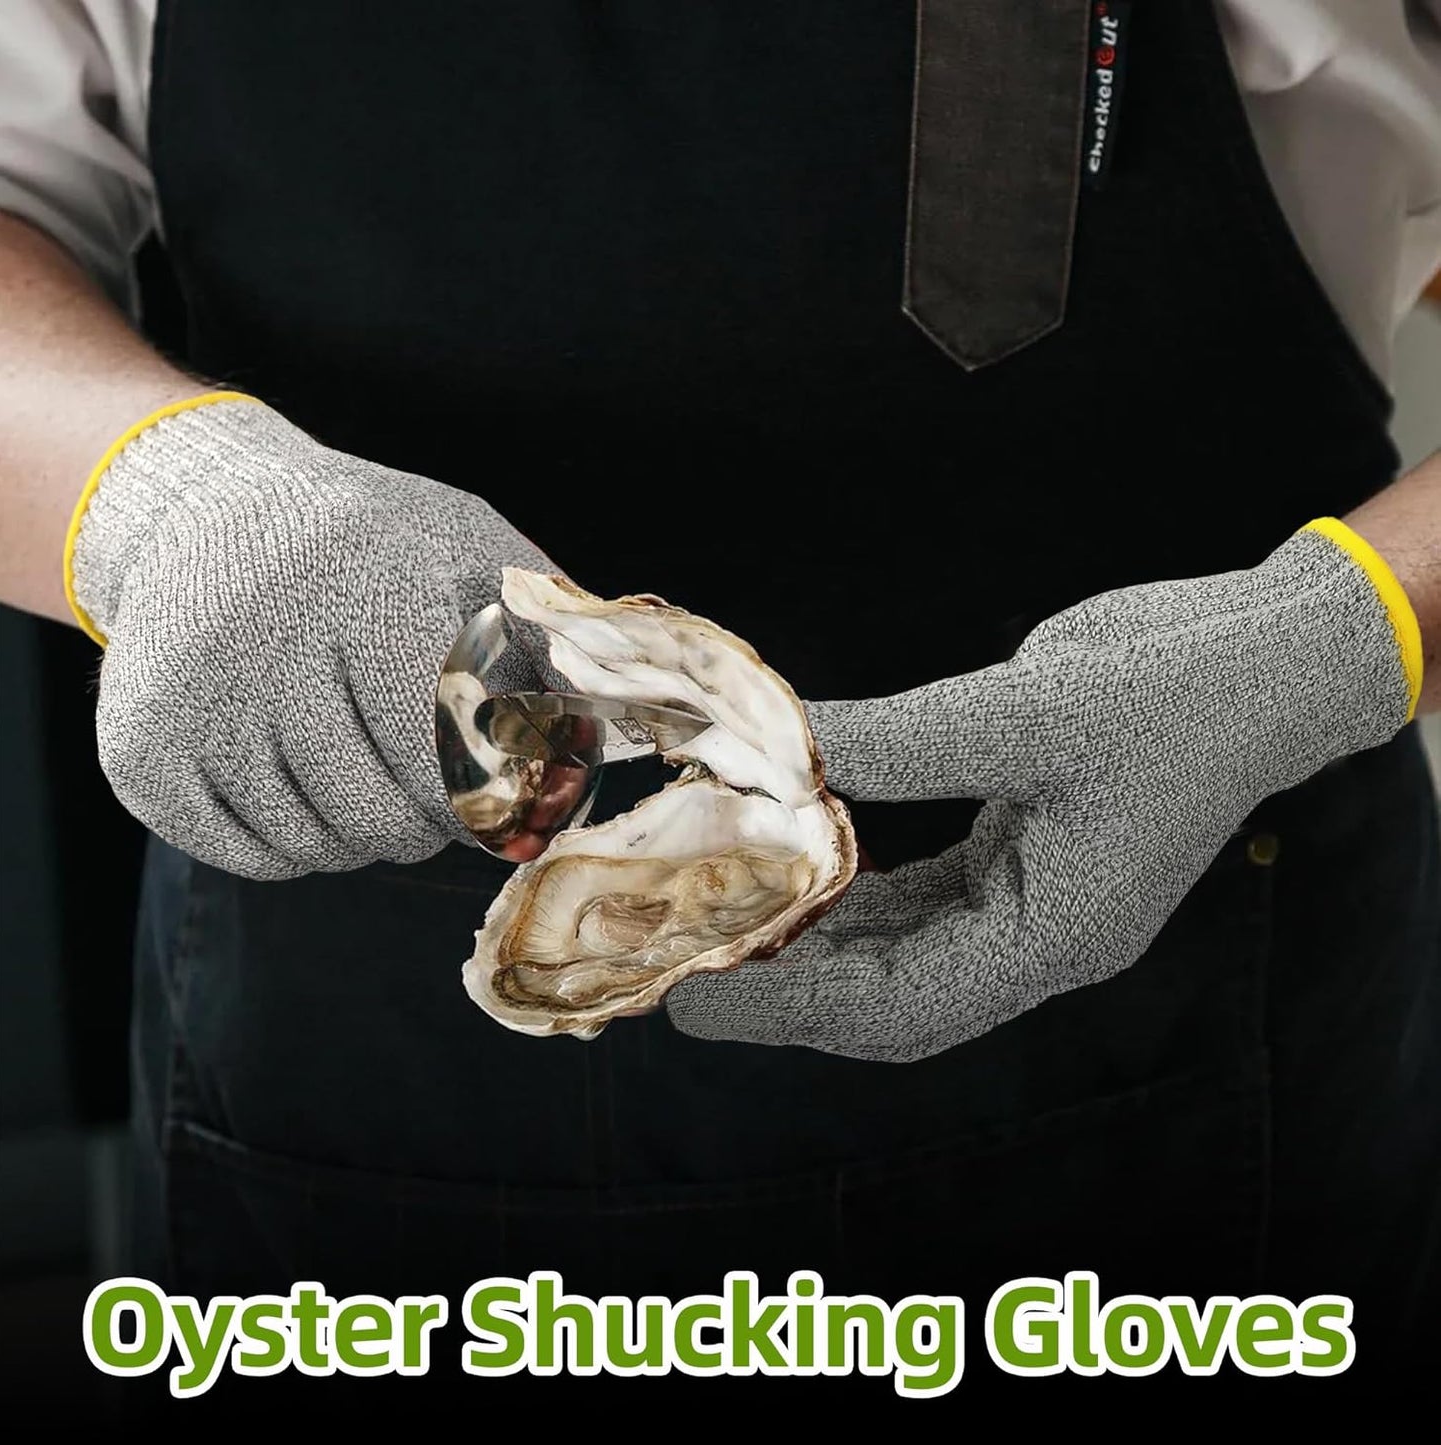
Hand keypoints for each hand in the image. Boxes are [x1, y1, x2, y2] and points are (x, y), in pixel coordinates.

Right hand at [69, 394, 555, 877]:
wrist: (203, 512)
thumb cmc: (367, 540)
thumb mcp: (467, 543)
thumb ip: (548, 630)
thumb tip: (636, 721)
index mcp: (369, 585)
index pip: (452, 747)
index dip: (492, 794)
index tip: (511, 801)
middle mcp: (269, 639)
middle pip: (385, 812)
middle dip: (434, 824)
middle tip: (444, 800)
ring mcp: (195, 699)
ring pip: (321, 846)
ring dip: (369, 836)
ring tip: (372, 780)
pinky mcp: (140, 750)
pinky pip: (252, 858)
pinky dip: (299, 848)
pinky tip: (308, 789)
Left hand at [666, 522, 1419, 1060]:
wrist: (1267, 655)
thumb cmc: (1178, 691)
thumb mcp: (1027, 711)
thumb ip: (896, 739)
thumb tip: (781, 745)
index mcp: (1056, 937)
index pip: (899, 1008)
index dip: (791, 1012)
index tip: (696, 1000)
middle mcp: (1041, 936)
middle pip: (892, 997)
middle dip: (790, 988)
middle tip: (689, 964)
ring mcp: (1033, 897)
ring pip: (902, 948)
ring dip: (817, 938)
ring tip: (725, 917)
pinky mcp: (1022, 851)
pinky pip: (922, 894)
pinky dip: (855, 889)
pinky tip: (800, 862)